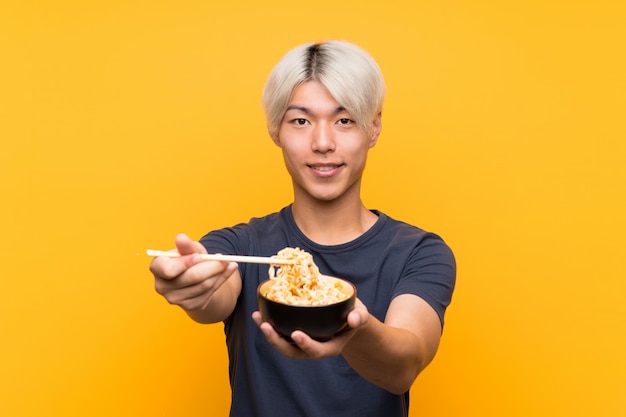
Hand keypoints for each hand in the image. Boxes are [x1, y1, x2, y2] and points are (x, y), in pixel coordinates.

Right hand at [150, 233, 237, 310]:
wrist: (195, 277)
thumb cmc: (189, 259)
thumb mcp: (189, 249)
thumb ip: (186, 245)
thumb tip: (181, 238)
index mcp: (157, 267)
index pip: (169, 269)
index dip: (185, 263)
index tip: (200, 256)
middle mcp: (162, 286)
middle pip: (192, 277)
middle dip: (212, 266)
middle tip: (225, 258)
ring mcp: (175, 299)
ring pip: (205, 285)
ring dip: (220, 273)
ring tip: (228, 263)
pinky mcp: (189, 306)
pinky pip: (210, 293)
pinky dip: (222, 280)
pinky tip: (226, 272)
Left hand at [251, 299, 369, 358]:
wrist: (346, 316)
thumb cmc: (352, 314)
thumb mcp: (360, 313)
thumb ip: (358, 316)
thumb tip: (353, 319)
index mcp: (330, 346)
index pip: (317, 351)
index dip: (306, 345)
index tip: (296, 334)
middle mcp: (313, 347)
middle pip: (293, 352)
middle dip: (278, 341)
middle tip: (267, 327)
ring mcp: (301, 342)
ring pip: (282, 344)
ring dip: (269, 334)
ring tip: (258, 318)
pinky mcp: (293, 334)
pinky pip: (279, 332)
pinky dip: (268, 324)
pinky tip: (258, 314)